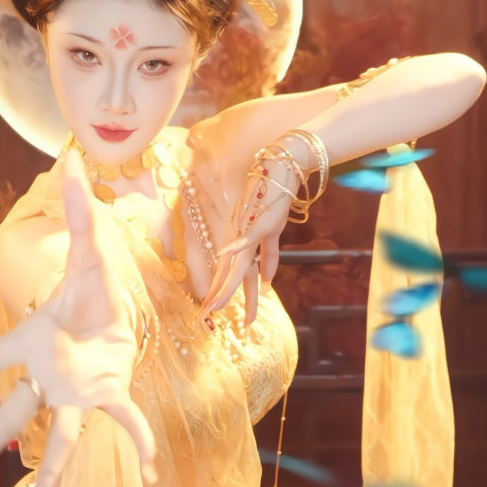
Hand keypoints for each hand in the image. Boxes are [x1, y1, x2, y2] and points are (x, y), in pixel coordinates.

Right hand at [0, 150, 157, 486]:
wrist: (124, 308)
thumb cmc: (94, 285)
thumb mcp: (87, 248)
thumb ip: (77, 210)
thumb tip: (71, 163)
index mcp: (28, 341)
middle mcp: (44, 375)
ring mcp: (75, 390)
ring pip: (58, 440)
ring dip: (53, 473)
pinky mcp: (109, 394)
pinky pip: (122, 422)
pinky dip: (136, 443)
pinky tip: (148, 470)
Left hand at [199, 152, 299, 325]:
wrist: (280, 168)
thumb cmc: (272, 199)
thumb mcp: (271, 232)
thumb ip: (268, 257)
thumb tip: (267, 282)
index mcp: (242, 243)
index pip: (230, 274)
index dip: (222, 294)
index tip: (211, 313)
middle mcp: (241, 239)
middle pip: (231, 275)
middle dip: (220, 297)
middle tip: (206, 317)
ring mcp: (250, 231)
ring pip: (237, 264)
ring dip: (227, 284)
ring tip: (215, 304)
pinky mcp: (262, 221)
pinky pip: (249, 237)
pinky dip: (237, 247)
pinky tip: (225, 256)